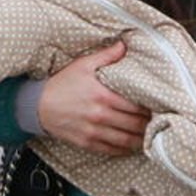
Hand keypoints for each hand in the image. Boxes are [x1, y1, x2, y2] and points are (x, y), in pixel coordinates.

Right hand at [38, 42, 150, 156]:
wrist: (37, 106)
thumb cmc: (61, 84)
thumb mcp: (83, 65)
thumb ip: (106, 56)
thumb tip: (124, 46)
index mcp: (103, 96)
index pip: (136, 106)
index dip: (150, 108)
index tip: (158, 107)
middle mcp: (100, 116)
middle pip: (134, 124)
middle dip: (148, 124)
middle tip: (158, 122)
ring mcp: (93, 132)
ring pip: (126, 140)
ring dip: (141, 140)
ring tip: (150, 135)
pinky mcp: (87, 143)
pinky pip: (112, 150)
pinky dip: (125, 150)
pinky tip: (132, 145)